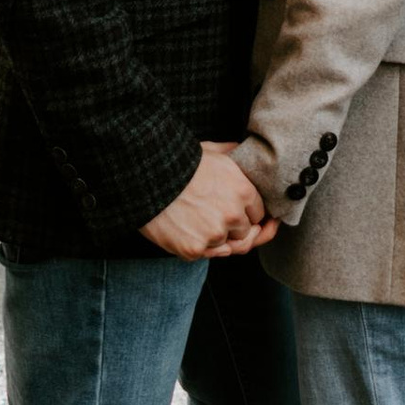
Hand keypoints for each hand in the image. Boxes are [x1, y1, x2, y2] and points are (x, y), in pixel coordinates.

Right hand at [141, 145, 277, 260]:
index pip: (259, 212)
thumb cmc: (179, 162)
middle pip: (246, 231)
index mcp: (243, 190)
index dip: (249, 210)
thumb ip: (235, 154)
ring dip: (219, 237)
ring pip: (227, 245)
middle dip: (236, 226)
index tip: (242, 210)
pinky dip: (202, 246)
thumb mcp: (212, 150)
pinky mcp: (194, 249)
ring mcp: (214, 235)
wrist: (145, 176)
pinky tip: (193, 231)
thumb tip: (245, 152)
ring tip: (203, 222)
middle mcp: (233, 215)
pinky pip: (207, 254)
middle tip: (220, 216)